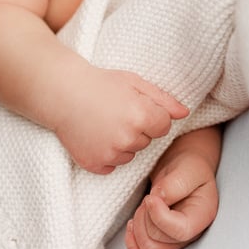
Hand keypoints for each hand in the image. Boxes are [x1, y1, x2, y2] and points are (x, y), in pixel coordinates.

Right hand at [53, 67, 187, 173]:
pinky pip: (112, 165)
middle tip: (115, 112)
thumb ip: (164, 99)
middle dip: (137, 128)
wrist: (62, 93)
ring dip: (123, 143)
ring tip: (104, 123)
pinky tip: (95, 136)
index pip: (164, 126)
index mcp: (142, 116)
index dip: (151, 115)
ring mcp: (110, 153)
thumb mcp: (135, 82)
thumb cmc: (100, 84)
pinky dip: (106, 154)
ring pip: (131, 154)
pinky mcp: (95, 164)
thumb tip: (185, 113)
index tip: (134, 106)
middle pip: (147, 141)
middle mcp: (128, 138)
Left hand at [124, 146, 218, 248]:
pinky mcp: (163, 241)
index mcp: (203, 215)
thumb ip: (174, 185)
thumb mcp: (187, 169)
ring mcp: (177, 240)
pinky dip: (133, 243)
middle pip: (159, 241)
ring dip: (138, 228)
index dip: (159, 216)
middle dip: (145, 217)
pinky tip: (131, 225)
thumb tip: (157, 199)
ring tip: (143, 207)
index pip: (180, 231)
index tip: (151, 197)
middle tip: (149, 196)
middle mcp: (192, 233)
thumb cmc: (189, 167)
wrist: (184, 167)